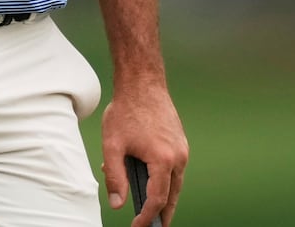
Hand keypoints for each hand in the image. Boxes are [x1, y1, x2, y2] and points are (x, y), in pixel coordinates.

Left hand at [101, 84, 187, 225]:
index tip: (136, 226)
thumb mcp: (112, 145)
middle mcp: (178, 156)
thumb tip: (118, 204)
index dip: (147, 217)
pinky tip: (151, 182)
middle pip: (172, 195)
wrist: (142, 82)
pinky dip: (165, 180)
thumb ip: (115, 177)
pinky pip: (174, 168)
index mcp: (163, 160)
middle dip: (163, 214)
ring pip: (175, 182)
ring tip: (154, 212)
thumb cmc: (126, 111)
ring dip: (165, 198)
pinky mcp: (180, 142)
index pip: (157, 199)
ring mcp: (182, 149)